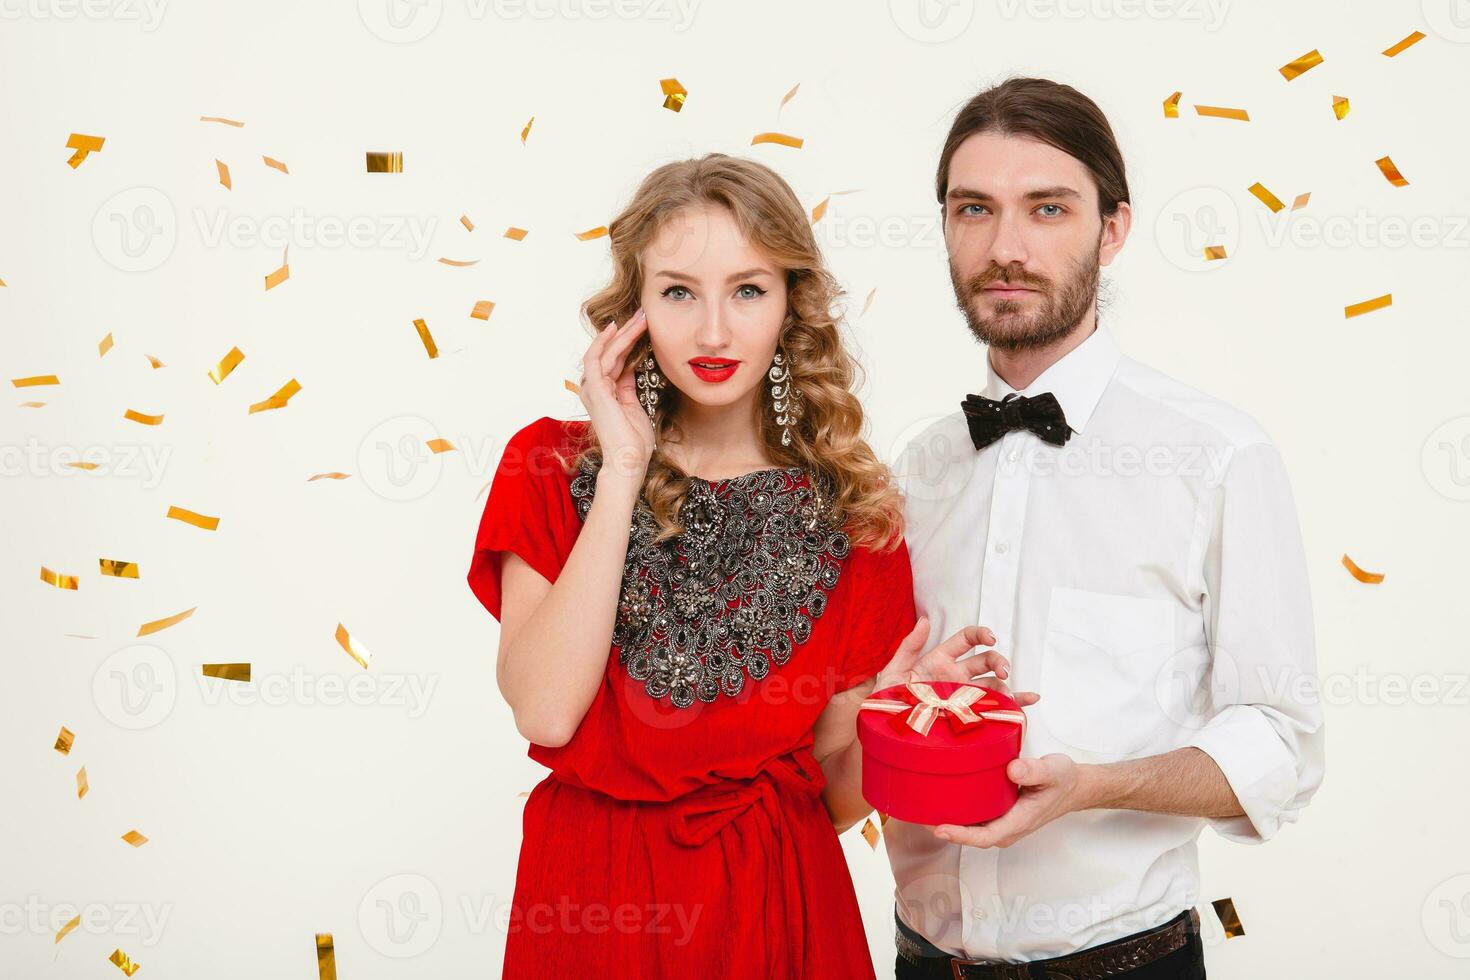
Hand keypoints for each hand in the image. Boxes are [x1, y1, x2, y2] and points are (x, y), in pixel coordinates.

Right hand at [578, 309, 653, 481]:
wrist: (628, 461)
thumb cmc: (634, 442)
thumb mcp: (636, 406)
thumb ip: (631, 386)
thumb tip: (636, 366)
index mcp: (606, 392)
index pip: (617, 360)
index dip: (630, 342)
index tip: (646, 327)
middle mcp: (595, 388)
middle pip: (610, 352)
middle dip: (627, 332)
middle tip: (644, 314)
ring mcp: (592, 389)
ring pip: (605, 351)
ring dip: (622, 333)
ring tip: (639, 318)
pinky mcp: (595, 390)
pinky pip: (596, 359)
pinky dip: (605, 342)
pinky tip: (617, 329)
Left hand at [872, 617, 1040, 710]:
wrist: (886, 731)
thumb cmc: (887, 700)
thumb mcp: (894, 671)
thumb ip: (910, 646)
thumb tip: (925, 620)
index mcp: (940, 660)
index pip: (967, 639)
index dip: (981, 635)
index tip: (991, 639)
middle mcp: (955, 677)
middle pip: (985, 661)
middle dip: (998, 662)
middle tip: (1003, 670)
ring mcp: (963, 697)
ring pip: (993, 685)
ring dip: (1006, 686)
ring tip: (1010, 696)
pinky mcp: (966, 716)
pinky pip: (993, 709)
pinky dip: (1013, 705)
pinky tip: (1028, 702)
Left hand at [933, 753, 1087, 847]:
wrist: (1074, 786)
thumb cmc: (1063, 780)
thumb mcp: (1054, 771)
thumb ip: (1035, 771)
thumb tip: (1012, 770)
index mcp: (1018, 821)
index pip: (984, 837)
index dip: (960, 836)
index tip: (939, 828)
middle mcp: (1007, 826)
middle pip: (971, 835)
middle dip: (945, 828)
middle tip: (917, 814)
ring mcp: (1002, 821)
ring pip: (970, 827)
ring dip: (948, 820)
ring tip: (920, 807)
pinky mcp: (999, 813)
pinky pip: (974, 817)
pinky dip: (957, 811)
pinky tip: (941, 798)